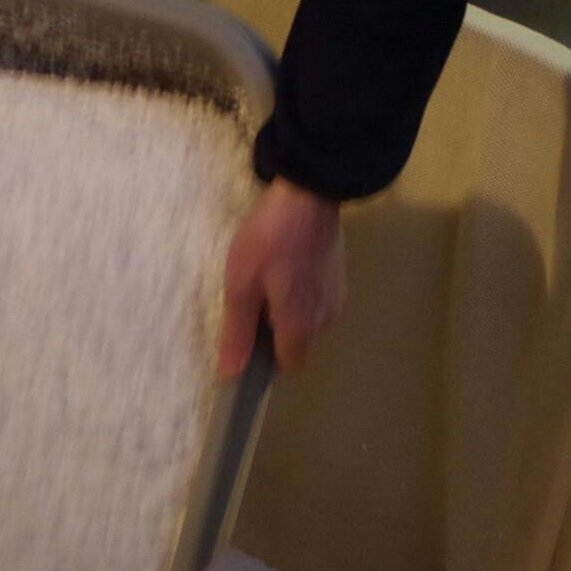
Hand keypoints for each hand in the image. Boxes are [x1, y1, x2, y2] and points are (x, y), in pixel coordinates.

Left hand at [221, 179, 346, 376]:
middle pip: (297, 343)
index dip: (266, 358)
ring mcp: (337, 297)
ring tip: (269, 276)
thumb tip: (230, 375)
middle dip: (274, 330)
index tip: (248, 337)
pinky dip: (300, 292)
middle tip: (253, 296)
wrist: (308, 194)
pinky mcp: (339, 277)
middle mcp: (326, 320)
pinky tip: (287, 266)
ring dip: (287, 309)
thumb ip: (237, 334)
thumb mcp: (242, 287)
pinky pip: (315, 299)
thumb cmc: (269, 241)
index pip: (287, 366)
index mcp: (301, 327)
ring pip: (307, 321)